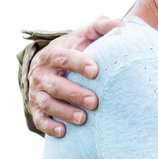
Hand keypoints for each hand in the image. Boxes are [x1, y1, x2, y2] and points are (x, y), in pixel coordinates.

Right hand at [28, 14, 120, 136]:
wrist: (48, 65)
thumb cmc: (74, 51)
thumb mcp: (83, 37)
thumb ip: (100, 28)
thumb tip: (121, 26)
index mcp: (53, 55)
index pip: (63, 58)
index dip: (77, 63)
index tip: (95, 71)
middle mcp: (42, 74)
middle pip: (56, 85)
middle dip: (74, 94)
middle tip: (94, 102)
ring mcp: (37, 92)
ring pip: (47, 103)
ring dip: (64, 112)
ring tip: (83, 118)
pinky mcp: (37, 108)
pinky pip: (39, 119)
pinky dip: (49, 126)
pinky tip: (63, 132)